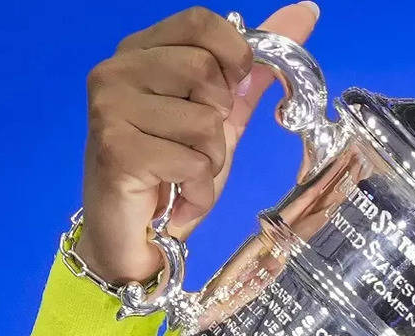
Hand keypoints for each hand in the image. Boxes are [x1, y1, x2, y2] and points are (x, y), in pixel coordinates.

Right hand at [77, 3, 318, 283]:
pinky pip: (194, 161)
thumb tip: (305, 12)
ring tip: (182, 174)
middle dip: (219, 121)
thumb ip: (255, 67)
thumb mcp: (223, 115)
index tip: (229, 92)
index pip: (202, 22)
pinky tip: (175, 195)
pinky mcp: (115, 149)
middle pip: (206, 72)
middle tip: (192, 146)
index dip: (233, 57)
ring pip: (205, 122)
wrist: (136, 236)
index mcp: (141, 51)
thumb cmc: (174, 172)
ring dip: (210, 160)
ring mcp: (109, 107)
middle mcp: (116, 70)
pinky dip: (198, 189)